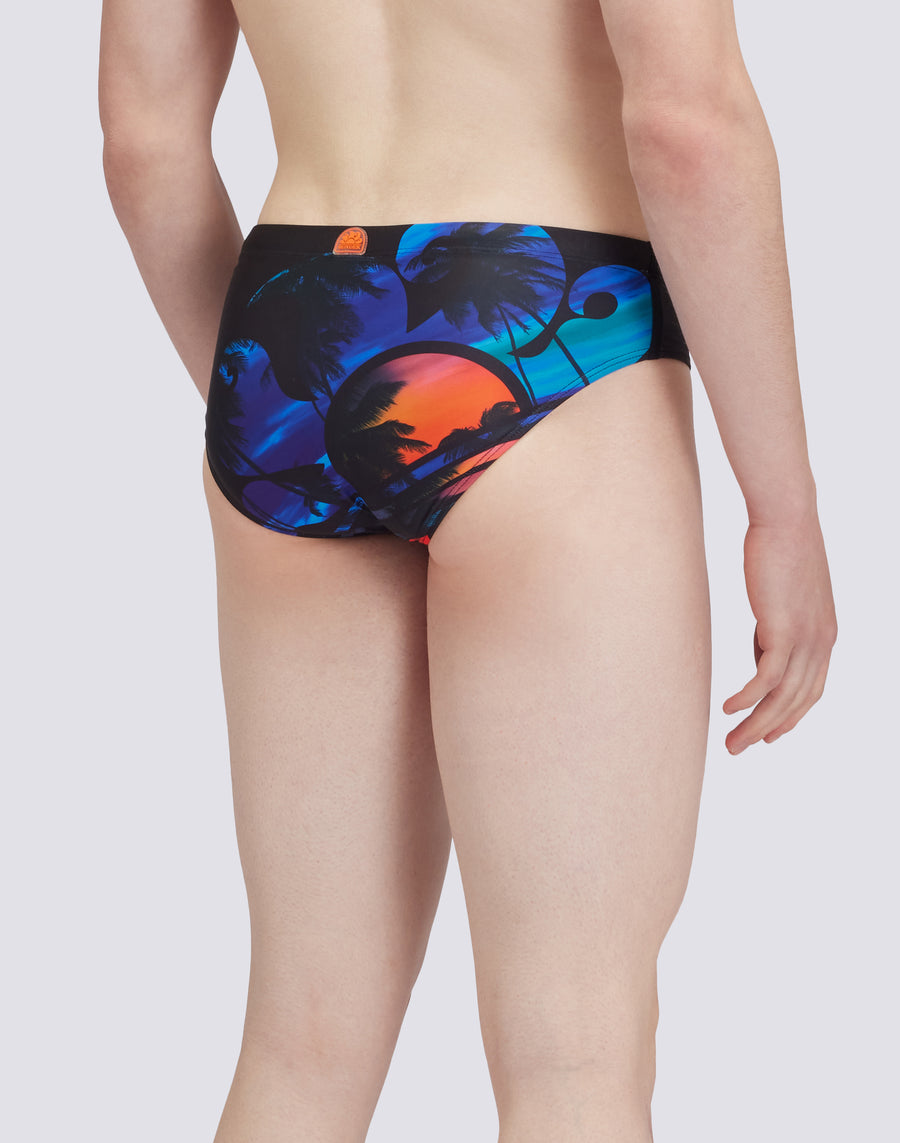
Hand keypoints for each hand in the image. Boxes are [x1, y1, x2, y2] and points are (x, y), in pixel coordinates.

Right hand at [723, 513, 836, 753]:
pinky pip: (766, 679)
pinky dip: (747, 699)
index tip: (768, 735)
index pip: (811, 689)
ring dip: (755, 724)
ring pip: (782, 698)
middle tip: (738, 747)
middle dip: (768, 730)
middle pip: (797, 702)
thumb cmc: (780, 548)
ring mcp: (806, 638)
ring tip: (730, 742)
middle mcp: (821, 642)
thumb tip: (763, 648)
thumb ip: (776, 625)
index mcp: (824, 635)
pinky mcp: (784, 630)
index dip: (790, 716)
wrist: (787, 519)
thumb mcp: (782, 596)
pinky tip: (728, 709)